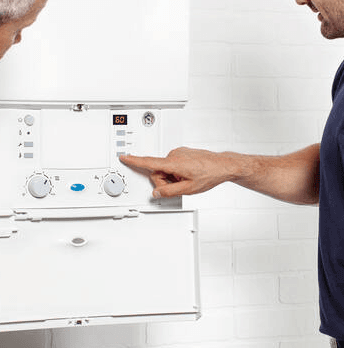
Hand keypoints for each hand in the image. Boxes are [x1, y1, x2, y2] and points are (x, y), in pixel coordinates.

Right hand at [120, 147, 235, 198]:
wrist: (223, 165)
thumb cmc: (210, 174)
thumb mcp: (189, 189)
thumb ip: (170, 192)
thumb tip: (157, 192)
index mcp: (173, 163)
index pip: (149, 162)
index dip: (134, 160)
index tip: (124, 157)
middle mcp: (174, 155)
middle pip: (158, 172)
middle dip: (165, 181)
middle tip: (179, 186)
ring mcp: (179, 153)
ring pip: (165, 169)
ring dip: (172, 177)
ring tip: (187, 179)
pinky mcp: (182, 153)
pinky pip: (172, 165)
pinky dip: (177, 172)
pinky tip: (188, 174)